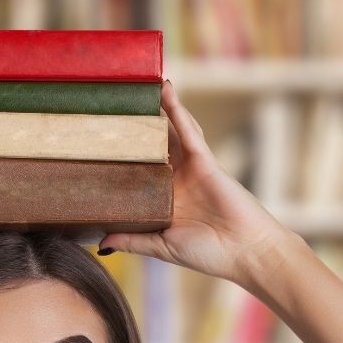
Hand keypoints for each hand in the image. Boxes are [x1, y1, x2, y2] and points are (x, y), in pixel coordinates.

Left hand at [97, 80, 294, 286]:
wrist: (245, 252)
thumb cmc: (208, 254)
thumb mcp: (161, 246)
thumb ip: (133, 240)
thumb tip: (100, 241)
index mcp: (165, 201)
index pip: (138, 174)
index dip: (121, 159)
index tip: (97, 146)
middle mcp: (176, 181)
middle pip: (151, 148)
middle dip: (135, 129)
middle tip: (110, 107)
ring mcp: (190, 169)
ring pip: (168, 133)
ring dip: (156, 111)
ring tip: (138, 89)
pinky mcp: (205, 161)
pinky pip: (188, 132)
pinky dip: (177, 111)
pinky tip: (165, 92)